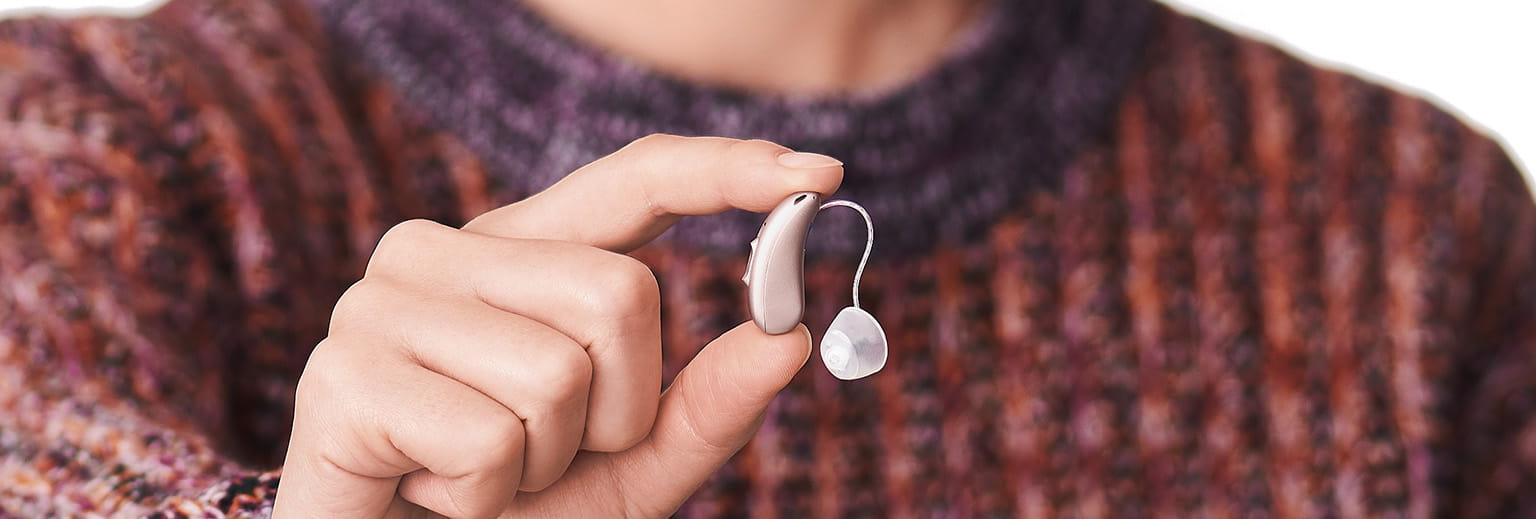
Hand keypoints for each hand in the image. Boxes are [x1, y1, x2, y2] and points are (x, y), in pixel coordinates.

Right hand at [271, 135, 843, 518]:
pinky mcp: (343, 374)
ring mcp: (383, 302)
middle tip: (541, 455)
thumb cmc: (506, 512)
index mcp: (519, 252)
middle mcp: (444, 251)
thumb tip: (789, 338)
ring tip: (477, 474)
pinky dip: (483, 497)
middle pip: (620, 294)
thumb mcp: (631, 467)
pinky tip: (429, 492)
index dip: (722, 170)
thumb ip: (707, 408)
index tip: (817, 176)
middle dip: (616, 410)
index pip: (633, 180)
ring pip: (558, 373)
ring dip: (545, 462)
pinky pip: (487, 440)